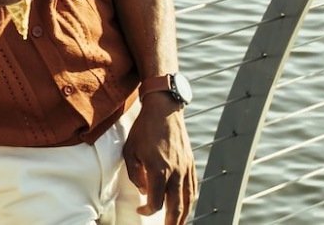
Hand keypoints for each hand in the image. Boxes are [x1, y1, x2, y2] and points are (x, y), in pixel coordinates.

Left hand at [123, 97, 195, 224]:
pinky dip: (191, 199)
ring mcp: (185, 167)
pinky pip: (193, 186)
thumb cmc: (143, 130)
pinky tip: (187, 205)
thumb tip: (145, 190)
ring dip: (183, 215)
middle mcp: (175, 172)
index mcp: (158, 170)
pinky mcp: (191, 162)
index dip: (148, 210)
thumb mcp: (130, 151)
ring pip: (188, 199)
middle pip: (176, 206)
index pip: (156, 202)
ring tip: (177, 224)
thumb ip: (136, 174)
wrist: (164, 110)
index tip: (141, 209)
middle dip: (171, 222)